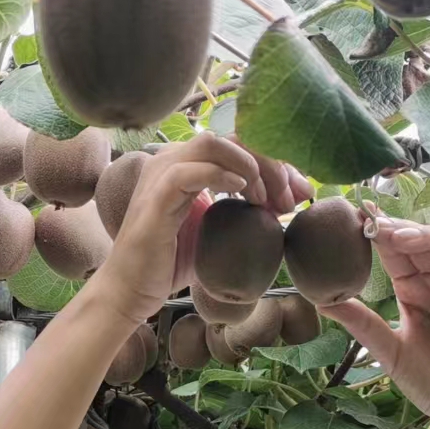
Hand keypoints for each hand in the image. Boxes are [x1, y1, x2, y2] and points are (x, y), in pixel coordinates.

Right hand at [84, 135, 307, 324]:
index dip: (274, 161)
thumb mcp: (218, 232)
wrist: (131, 290)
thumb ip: (246, 211)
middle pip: (230, 138)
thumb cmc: (171, 262)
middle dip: (268, 163)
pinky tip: (240, 192)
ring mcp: (160, 177)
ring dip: (247, 166)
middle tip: (288, 199)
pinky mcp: (154, 201)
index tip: (299, 192)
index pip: (238, 143)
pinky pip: (186, 172)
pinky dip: (219, 175)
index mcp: (187, 164)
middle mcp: (172, 162)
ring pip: (210, 144)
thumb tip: (289, 200)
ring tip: (263, 197)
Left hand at [318, 219, 429, 428]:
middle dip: (398, 229)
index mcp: (414, 291)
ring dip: (428, 235)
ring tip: (399, 235)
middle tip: (372, 221)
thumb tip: (320, 299)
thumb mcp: (390, 351)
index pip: (395, 253)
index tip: (355, 216)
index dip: (378, 233)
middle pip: (421, 243)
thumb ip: (362, 324)